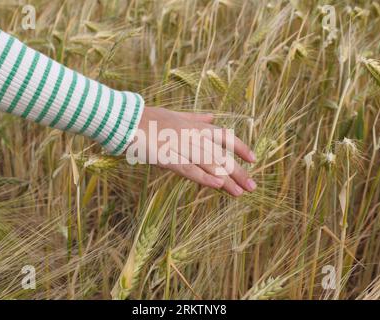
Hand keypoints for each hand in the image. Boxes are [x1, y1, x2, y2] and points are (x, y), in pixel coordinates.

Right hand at [127, 107, 255, 196]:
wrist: (125, 120)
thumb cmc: (149, 118)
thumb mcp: (176, 114)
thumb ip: (196, 118)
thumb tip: (212, 117)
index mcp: (195, 126)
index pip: (225, 136)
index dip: (241, 147)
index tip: (254, 159)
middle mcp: (193, 136)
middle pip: (220, 154)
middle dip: (238, 171)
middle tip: (252, 186)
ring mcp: (181, 146)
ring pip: (209, 164)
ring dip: (226, 179)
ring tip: (240, 193)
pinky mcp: (167, 157)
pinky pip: (189, 169)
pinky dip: (204, 177)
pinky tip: (218, 186)